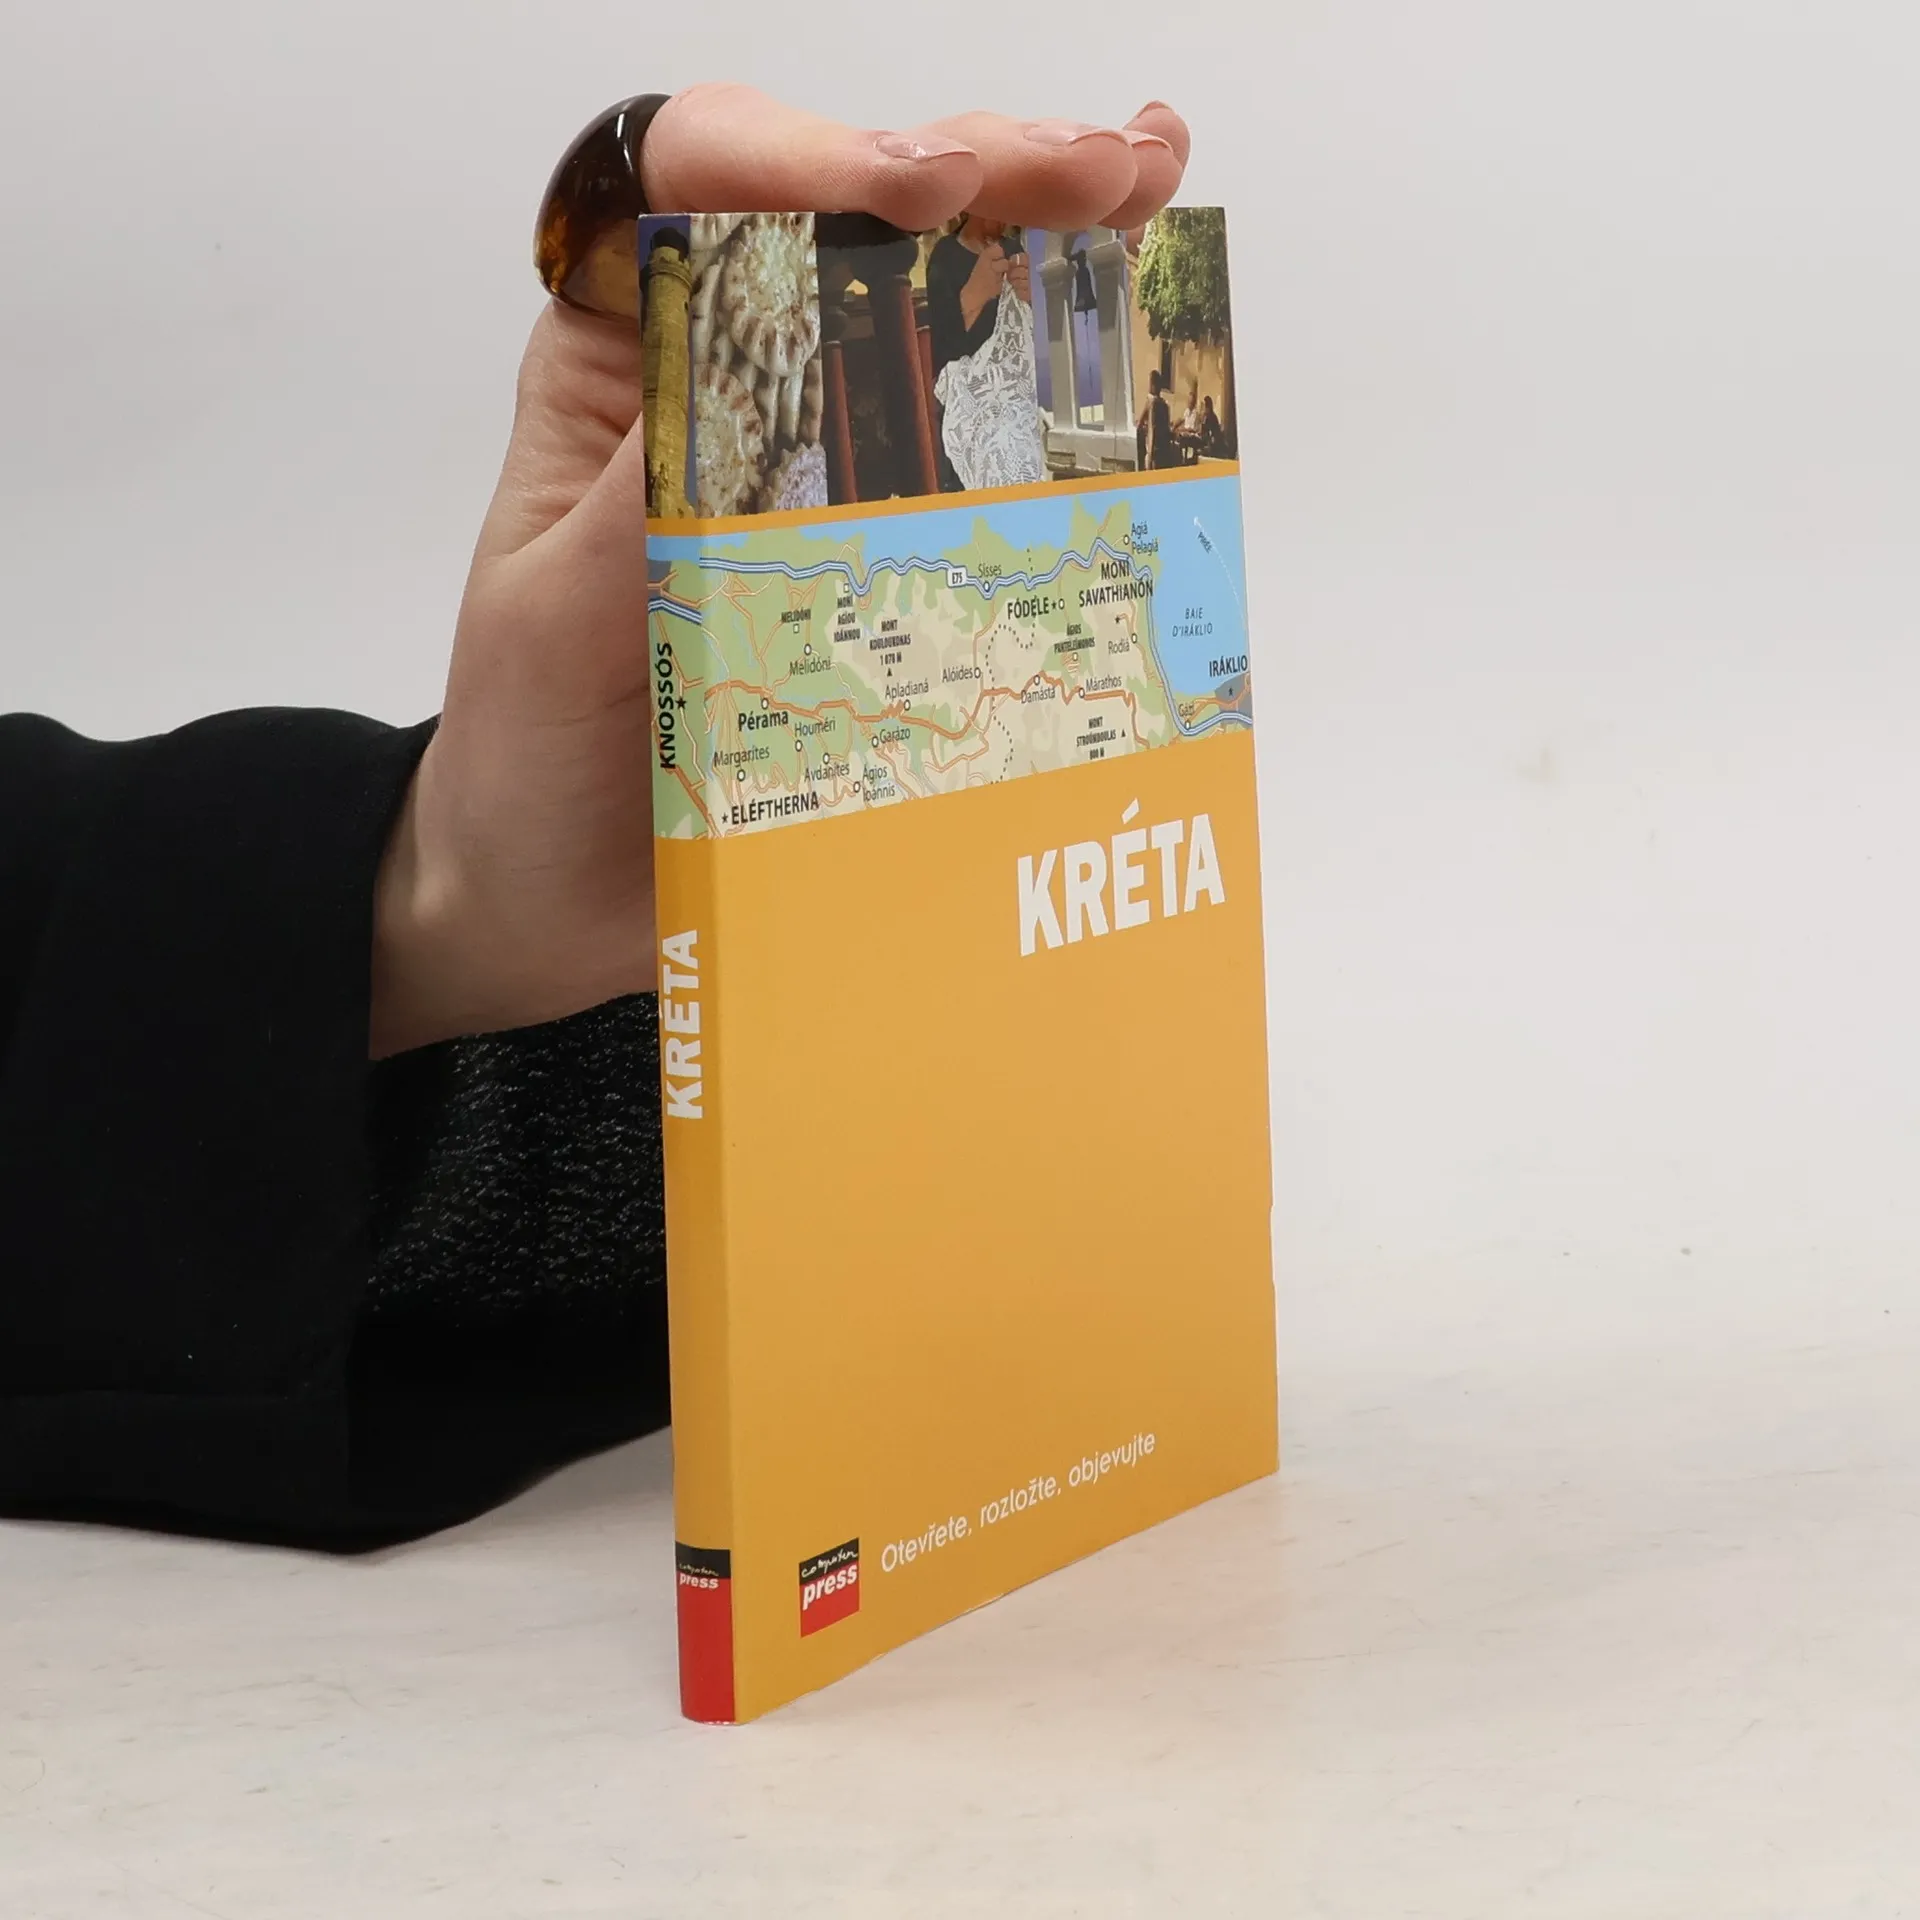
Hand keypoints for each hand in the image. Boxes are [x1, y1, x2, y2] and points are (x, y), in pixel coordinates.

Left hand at [369, 88, 1190, 1056]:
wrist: (559, 898)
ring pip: (932, 310)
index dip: (806, 158)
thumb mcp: (557, 623)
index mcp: (621, 366)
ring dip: (1044, 238)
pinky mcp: (890, 550)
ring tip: (1139, 188)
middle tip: (1095, 170)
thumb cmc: (529, 759)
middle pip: (847, 223)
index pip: (693, 194)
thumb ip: (640, 494)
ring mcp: (821, 465)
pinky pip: (981, 452)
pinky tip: (1134, 329)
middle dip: (976, 171)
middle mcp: (728, 386)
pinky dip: (1062, 386)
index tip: (914, 189)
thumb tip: (750, 344)